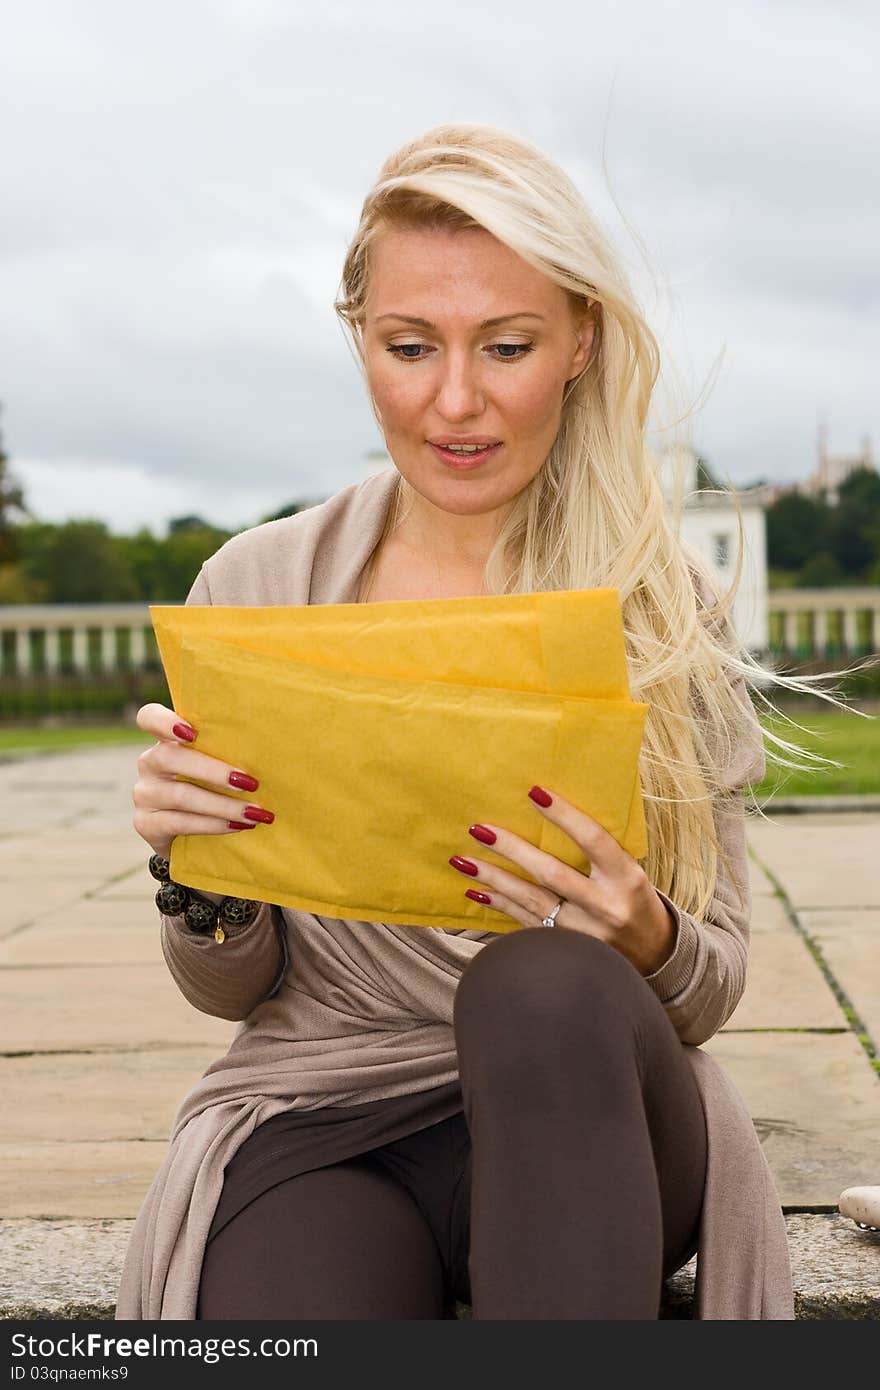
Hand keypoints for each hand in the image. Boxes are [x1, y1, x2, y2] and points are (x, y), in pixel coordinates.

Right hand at [132, 703, 275, 860]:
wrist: (192, 836)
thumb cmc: (216, 788)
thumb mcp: (219, 765)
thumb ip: (229, 751)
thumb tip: (274, 743)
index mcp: (166, 740)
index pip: (149, 718)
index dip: (164, 721)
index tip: (191, 732)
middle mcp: (150, 763)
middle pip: (170, 757)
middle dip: (213, 771)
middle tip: (250, 782)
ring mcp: (144, 794)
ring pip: (180, 795)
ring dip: (223, 805)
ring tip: (254, 812)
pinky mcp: (146, 823)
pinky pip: (179, 822)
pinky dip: (212, 825)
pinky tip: (236, 826)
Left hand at [449, 784, 676, 976]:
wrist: (654, 956)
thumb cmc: (635, 900)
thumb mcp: (630, 872)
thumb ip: (599, 850)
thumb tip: (550, 811)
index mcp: (626, 878)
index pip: (594, 840)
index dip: (565, 816)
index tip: (534, 792)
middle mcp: (605, 907)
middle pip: (552, 875)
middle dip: (512, 850)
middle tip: (479, 829)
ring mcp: (585, 934)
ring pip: (532, 901)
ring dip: (494, 879)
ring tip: (463, 861)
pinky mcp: (567, 950)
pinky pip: (526, 924)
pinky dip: (500, 905)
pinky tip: (477, 892)